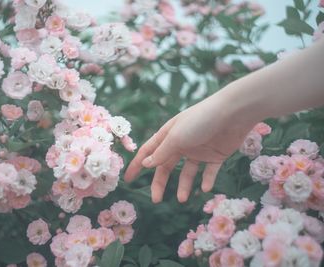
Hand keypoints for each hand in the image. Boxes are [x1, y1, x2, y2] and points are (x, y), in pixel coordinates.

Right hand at [124, 96, 255, 202]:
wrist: (233, 113)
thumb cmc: (200, 121)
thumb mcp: (176, 137)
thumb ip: (161, 152)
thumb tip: (145, 164)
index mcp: (169, 136)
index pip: (149, 152)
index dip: (138, 165)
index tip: (128, 180)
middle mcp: (182, 143)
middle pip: (166, 166)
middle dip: (160, 183)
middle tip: (156, 200)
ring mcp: (199, 150)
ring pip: (187, 172)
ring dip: (184, 186)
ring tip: (183, 199)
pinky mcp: (216, 155)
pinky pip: (209, 172)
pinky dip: (206, 180)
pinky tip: (205, 188)